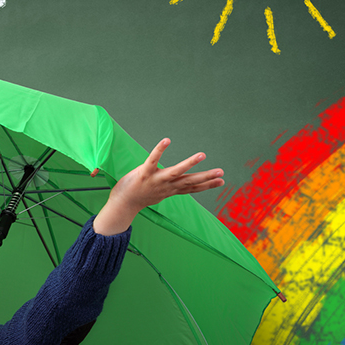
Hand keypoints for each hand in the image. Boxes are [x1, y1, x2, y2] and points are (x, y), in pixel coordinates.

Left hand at [93, 139, 223, 235]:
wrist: (122, 204)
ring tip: (202, 155)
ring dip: (189, 164)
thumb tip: (179, 186)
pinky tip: (167, 140)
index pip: (192, 188)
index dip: (207, 185)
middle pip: (189, 182)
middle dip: (206, 178)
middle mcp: (166, 186)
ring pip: (175, 172)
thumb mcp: (159, 193)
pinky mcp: (143, 174)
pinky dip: (159, 150)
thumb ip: (171, 188)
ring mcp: (156, 180)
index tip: (222, 181)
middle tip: (222, 173)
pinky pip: (152, 160)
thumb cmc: (140, 196)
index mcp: (171, 190)